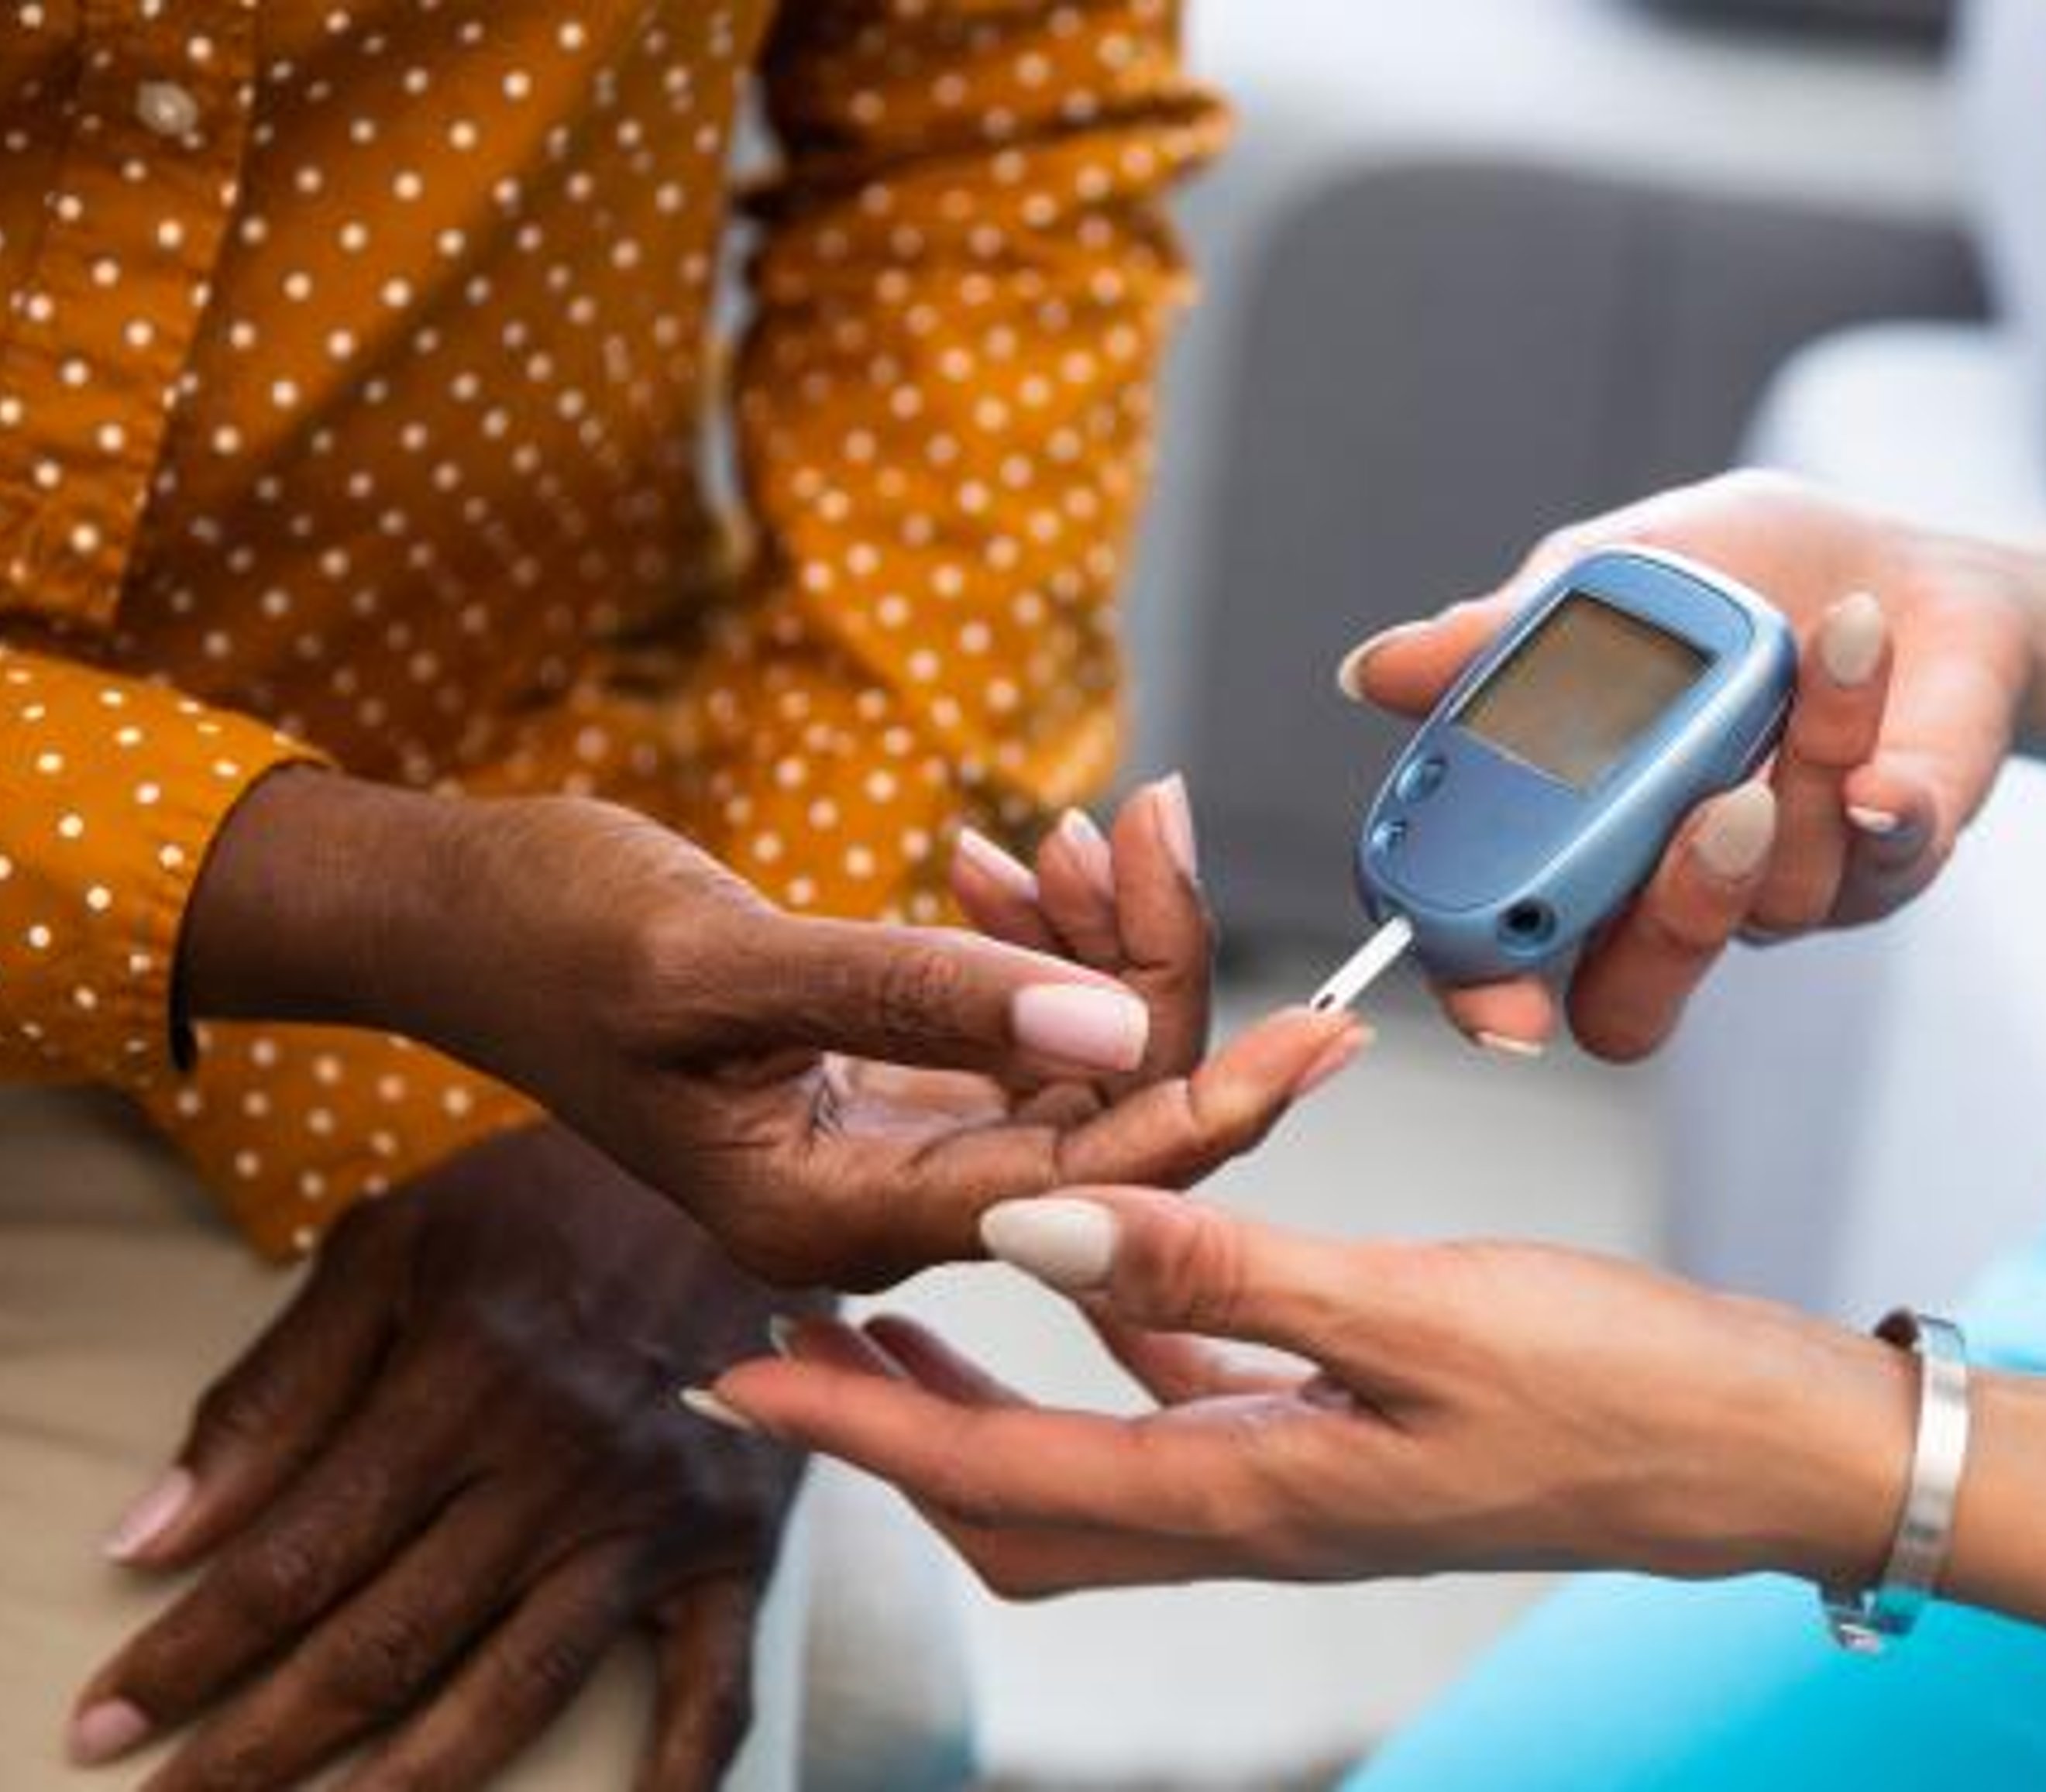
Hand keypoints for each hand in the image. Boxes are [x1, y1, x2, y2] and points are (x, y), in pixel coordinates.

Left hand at [70, 1126, 800, 1789]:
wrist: (752, 1163)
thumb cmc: (559, 1196)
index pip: (298, 1554)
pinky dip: (674, 1772)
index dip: (191, 1648)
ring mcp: (657, 1514)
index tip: (107, 1717)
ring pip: (519, 1686)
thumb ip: (278, 1389)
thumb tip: (156, 1533)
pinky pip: (713, 1683)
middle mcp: (560, 1463)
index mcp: (466, 1378)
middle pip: (387, 1642)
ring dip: (409, 1784)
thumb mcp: (399, 1246)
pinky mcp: (741, 1540)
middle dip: (259, 1744)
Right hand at [184, 773, 1358, 1287]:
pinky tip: (1007, 855)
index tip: (1330, 1028)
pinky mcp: (888, 1080)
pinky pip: (1019, 1021)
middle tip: (1159, 816)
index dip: (1220, 1101)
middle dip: (1152, 966)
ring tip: (1078, 822)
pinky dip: (1033, 933)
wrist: (448, 912)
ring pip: (1074, 1057)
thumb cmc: (548, 932)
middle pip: (1106, 1114)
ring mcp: (889, 1143)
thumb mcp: (726, 961)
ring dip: (1094, 932)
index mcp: (840, 1215)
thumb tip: (1112, 1031)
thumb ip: (919, 997)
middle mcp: (882, 1203)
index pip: (1089, 1182)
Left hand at [705, 1189, 1916, 1597]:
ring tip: (903, 1311)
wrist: (1759, 1449)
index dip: (859, 1422)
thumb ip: (1218, 1263)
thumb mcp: (1413, 1307)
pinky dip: (1112, 1361)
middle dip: (888, 1434)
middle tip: (790, 1351)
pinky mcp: (1351, 1448)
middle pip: (1015, 1508)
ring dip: (980, 1401)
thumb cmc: (1615, 1384)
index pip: (998, 1471)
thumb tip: (1028, 1227)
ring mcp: (1304, 1491)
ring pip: (1087, 1469)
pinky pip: (1185, 1418)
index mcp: (1250, 1495)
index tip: (745, 1369)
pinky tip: (1109, 1282)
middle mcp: (1256, 1515)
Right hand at [1338, 471, 2036, 1059]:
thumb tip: (1376, 670)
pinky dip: (1889, 798)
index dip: (1481, 983)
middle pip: (1629, 1001)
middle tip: (1703, 817)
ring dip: (1803, 761)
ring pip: (1776, 900)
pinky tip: (1882, 752)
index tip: (1496, 982)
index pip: (1501, 954)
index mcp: (1575, 844)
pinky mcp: (1895, 856)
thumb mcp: (1608, 578)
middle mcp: (1670, 896)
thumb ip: (1507, 637)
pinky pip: (1889, 852)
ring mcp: (1785, 889)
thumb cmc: (1736, 578)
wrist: (1898, 561)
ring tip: (1830, 641)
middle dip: (1667, 919)